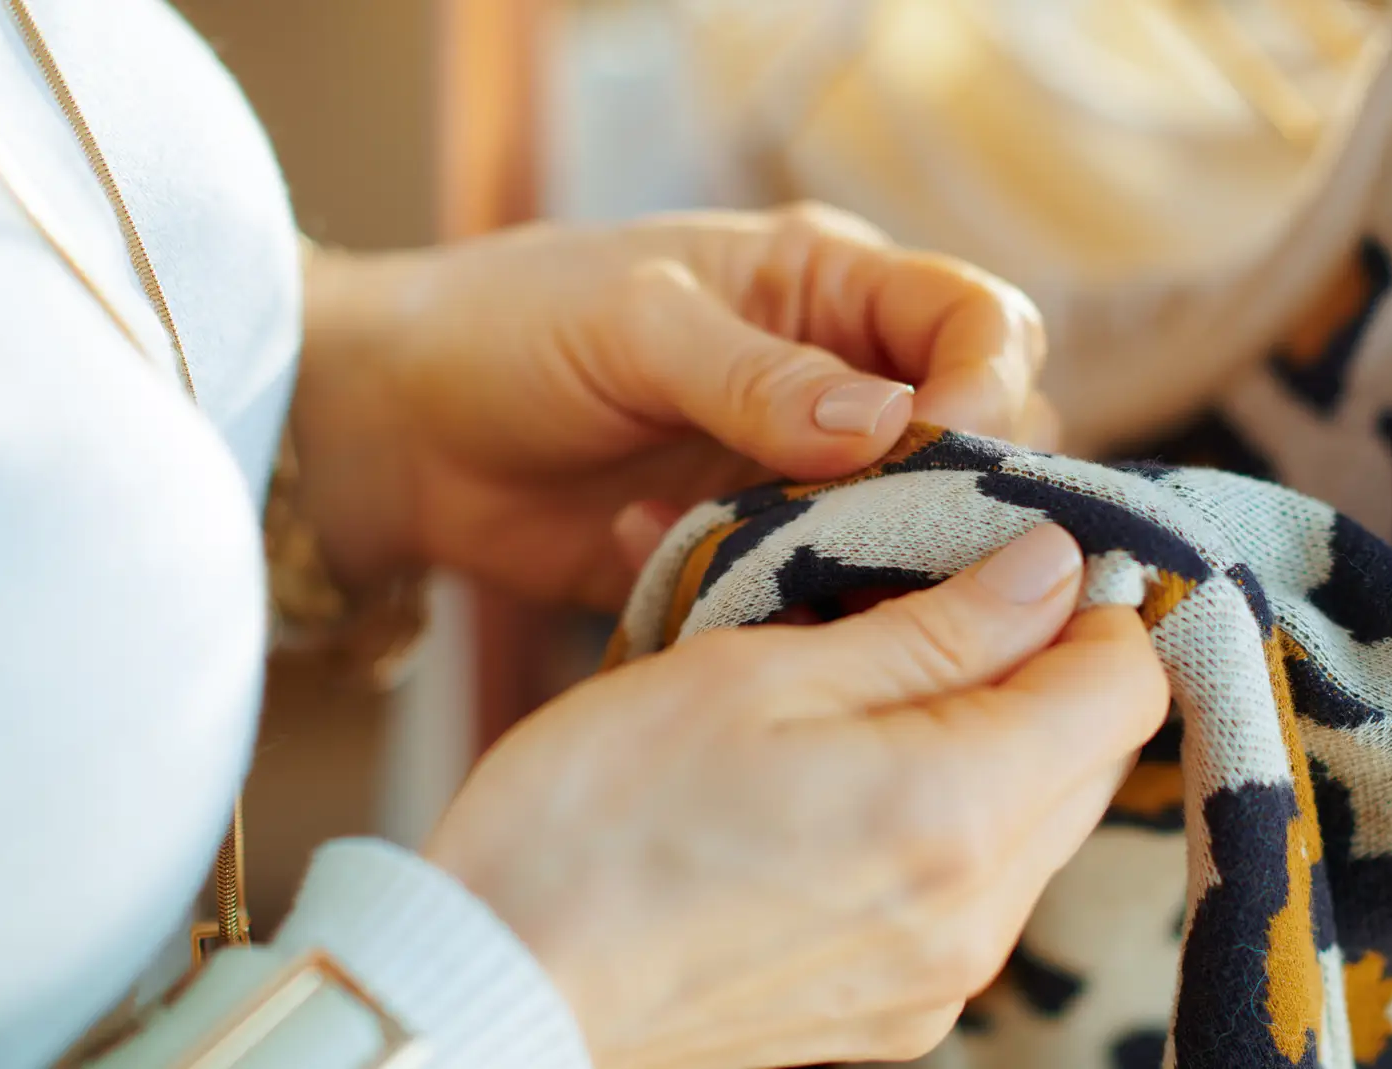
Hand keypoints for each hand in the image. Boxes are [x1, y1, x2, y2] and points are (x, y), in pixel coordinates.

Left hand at [292, 205, 1053, 608]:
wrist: (403, 435)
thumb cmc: (512, 330)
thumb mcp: (634, 327)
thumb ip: (757, 377)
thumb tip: (889, 425)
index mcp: (831, 291)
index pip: (980, 322)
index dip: (988, 384)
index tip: (945, 446)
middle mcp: (842, 386)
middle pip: (977, 441)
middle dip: (952, 496)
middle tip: (880, 539)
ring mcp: (804, 480)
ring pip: (911, 534)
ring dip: (865, 563)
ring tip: (771, 563)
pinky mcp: (757, 558)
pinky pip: (819, 597)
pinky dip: (770, 599)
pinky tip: (659, 555)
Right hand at [422, 526, 1167, 1068]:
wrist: (492, 984)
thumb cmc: (596, 814)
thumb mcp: (759, 673)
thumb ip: (935, 627)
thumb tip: (1057, 570)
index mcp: (957, 812)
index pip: (1126, 687)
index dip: (1092, 604)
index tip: (1017, 559)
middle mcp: (975, 917)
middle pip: (1088, 756)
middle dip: (1037, 665)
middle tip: (927, 603)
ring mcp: (939, 982)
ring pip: (1032, 823)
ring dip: (985, 738)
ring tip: (864, 686)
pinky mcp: (894, 1016)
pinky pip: (969, 892)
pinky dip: (938, 817)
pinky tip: (839, 779)